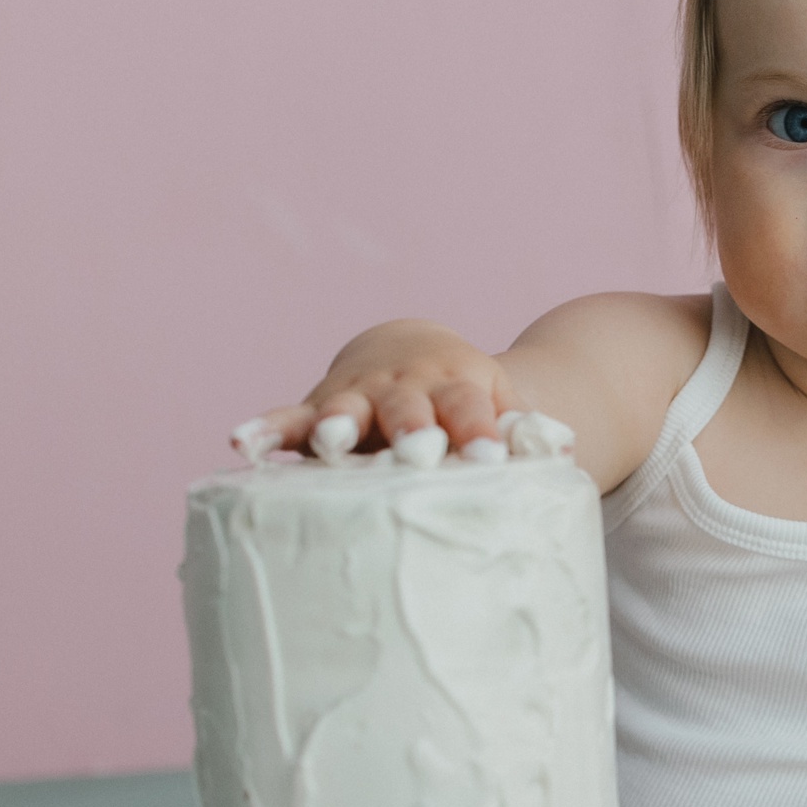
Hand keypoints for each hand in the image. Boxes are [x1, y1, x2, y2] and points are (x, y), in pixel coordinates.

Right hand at [235, 319, 512, 460]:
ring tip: (331, 443)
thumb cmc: (465, 395)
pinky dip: (265, 431)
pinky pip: (287, 420)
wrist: (412, 347)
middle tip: (417, 454)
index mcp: (456, 383)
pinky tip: (241, 447)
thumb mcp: (498, 405)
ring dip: (337, 424)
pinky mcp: (316, 408)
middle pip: (409, 406)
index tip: (491, 460)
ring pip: (345, 409)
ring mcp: (356, 394)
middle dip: (411, 428)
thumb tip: (565, 455)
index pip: (471, 406)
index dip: (479, 431)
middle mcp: (404, 384)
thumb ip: (525, 432)